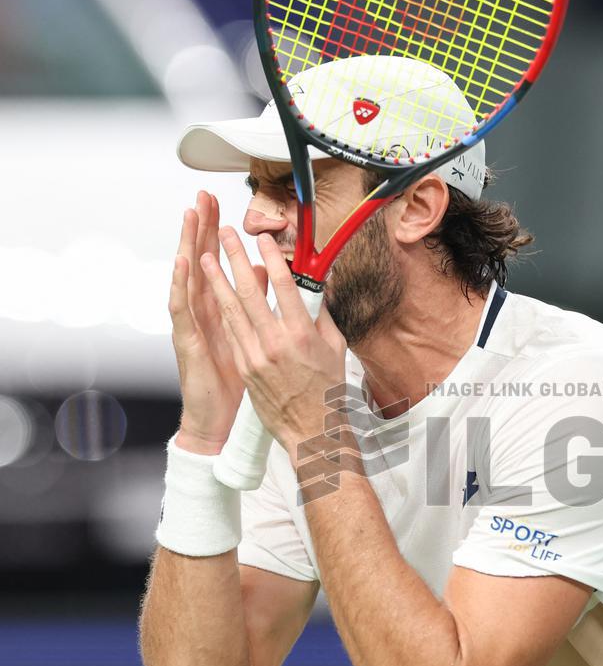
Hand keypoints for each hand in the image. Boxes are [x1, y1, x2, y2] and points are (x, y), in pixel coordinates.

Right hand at [169, 193, 264, 453]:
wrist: (221, 420)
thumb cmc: (239, 383)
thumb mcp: (257, 339)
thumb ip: (262, 306)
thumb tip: (271, 275)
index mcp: (222, 311)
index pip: (220, 264)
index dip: (221, 236)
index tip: (226, 207)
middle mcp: (204, 313)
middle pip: (201, 261)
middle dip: (203, 229)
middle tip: (204, 197)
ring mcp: (193, 326)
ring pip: (189, 277)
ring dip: (188, 245)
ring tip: (190, 216)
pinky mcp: (187, 342)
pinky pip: (182, 310)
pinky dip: (181, 283)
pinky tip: (183, 261)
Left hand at [200, 228, 347, 456]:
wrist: (311, 429)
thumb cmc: (326, 390)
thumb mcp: (334, 348)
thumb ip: (320, 316)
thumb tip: (314, 288)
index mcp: (301, 335)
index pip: (282, 286)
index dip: (271, 258)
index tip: (263, 239)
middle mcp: (275, 342)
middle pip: (249, 291)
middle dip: (235, 258)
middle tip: (225, 235)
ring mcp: (256, 355)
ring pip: (231, 310)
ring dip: (216, 280)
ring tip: (205, 258)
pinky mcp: (245, 367)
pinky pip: (232, 332)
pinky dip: (222, 309)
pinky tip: (214, 294)